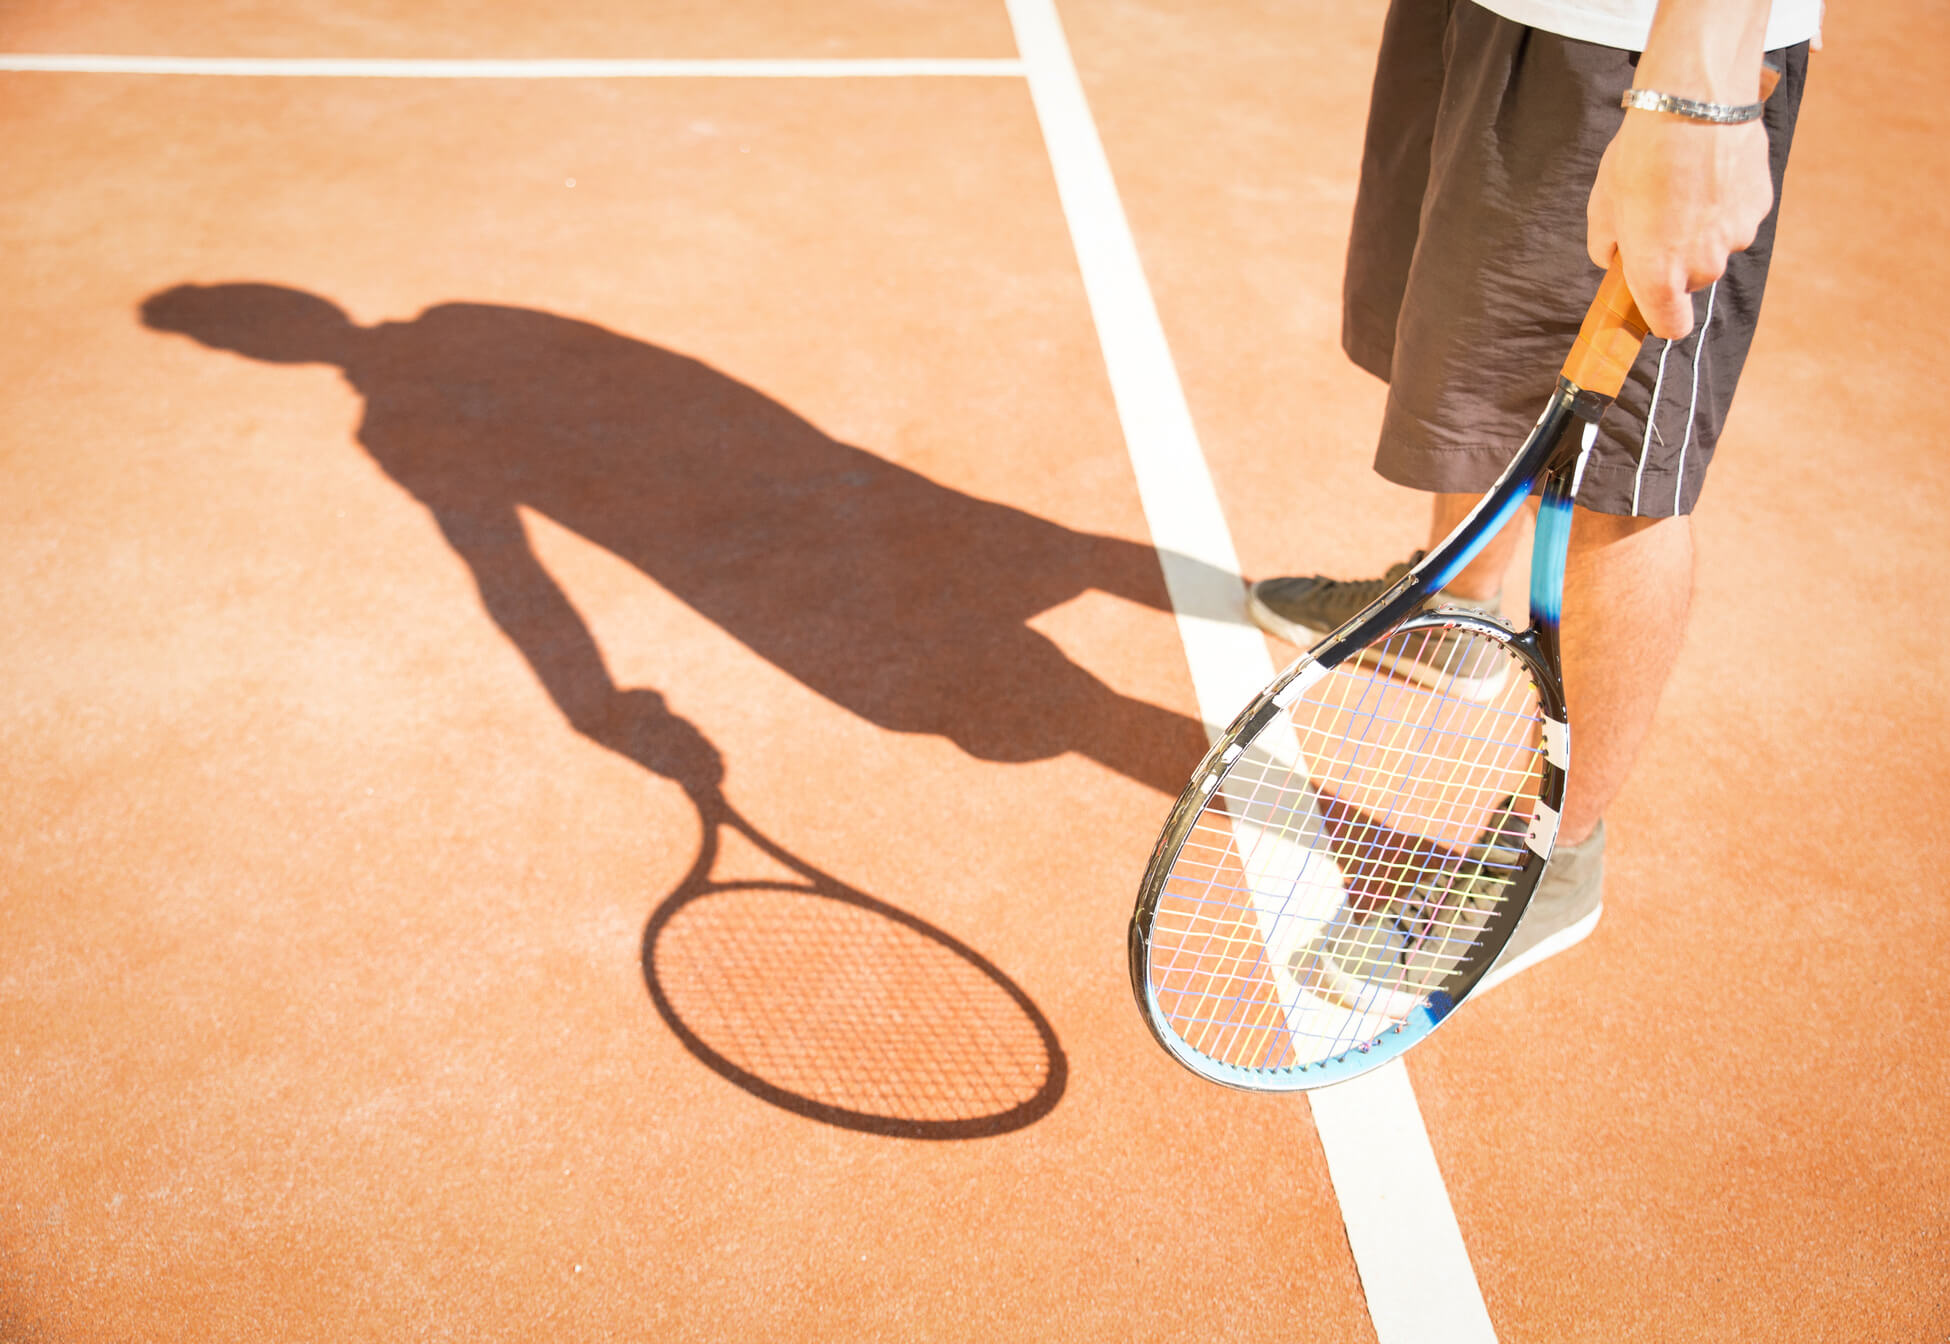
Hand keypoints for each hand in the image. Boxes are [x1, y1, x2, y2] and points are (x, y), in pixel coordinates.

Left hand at [1586, 109, 1773, 339]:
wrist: (1692, 107)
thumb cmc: (1640, 159)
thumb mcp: (1603, 207)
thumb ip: (1606, 248)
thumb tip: (1615, 259)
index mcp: (1659, 275)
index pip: (1672, 326)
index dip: (1663, 317)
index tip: (1653, 299)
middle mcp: (1702, 265)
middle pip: (1691, 280)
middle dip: (1677, 259)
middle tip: (1660, 218)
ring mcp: (1736, 237)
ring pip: (1717, 247)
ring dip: (1703, 229)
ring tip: (1686, 187)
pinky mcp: (1758, 207)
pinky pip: (1737, 217)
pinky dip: (1725, 203)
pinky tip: (1710, 172)